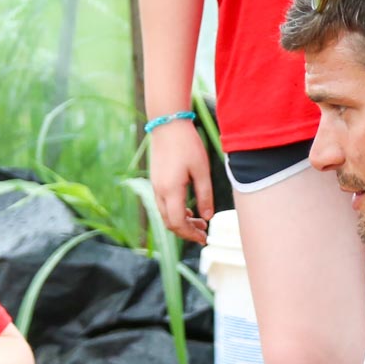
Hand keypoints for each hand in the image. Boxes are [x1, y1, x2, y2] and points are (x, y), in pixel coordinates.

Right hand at [147, 120, 213, 243]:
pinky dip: (176, 212)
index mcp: (171, 191)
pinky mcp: (156, 181)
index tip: (205, 239)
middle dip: (187, 232)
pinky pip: (163, 205)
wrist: (167, 124)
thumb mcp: (202, 171)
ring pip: (166, 215)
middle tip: (204, 233)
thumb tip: (208, 217)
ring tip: (201, 222)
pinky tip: (190, 210)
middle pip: (170, 223)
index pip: (178, 223)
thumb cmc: (187, 145)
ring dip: (182, 222)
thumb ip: (205, 195)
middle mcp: (159, 191)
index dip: (191, 234)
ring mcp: (156, 187)